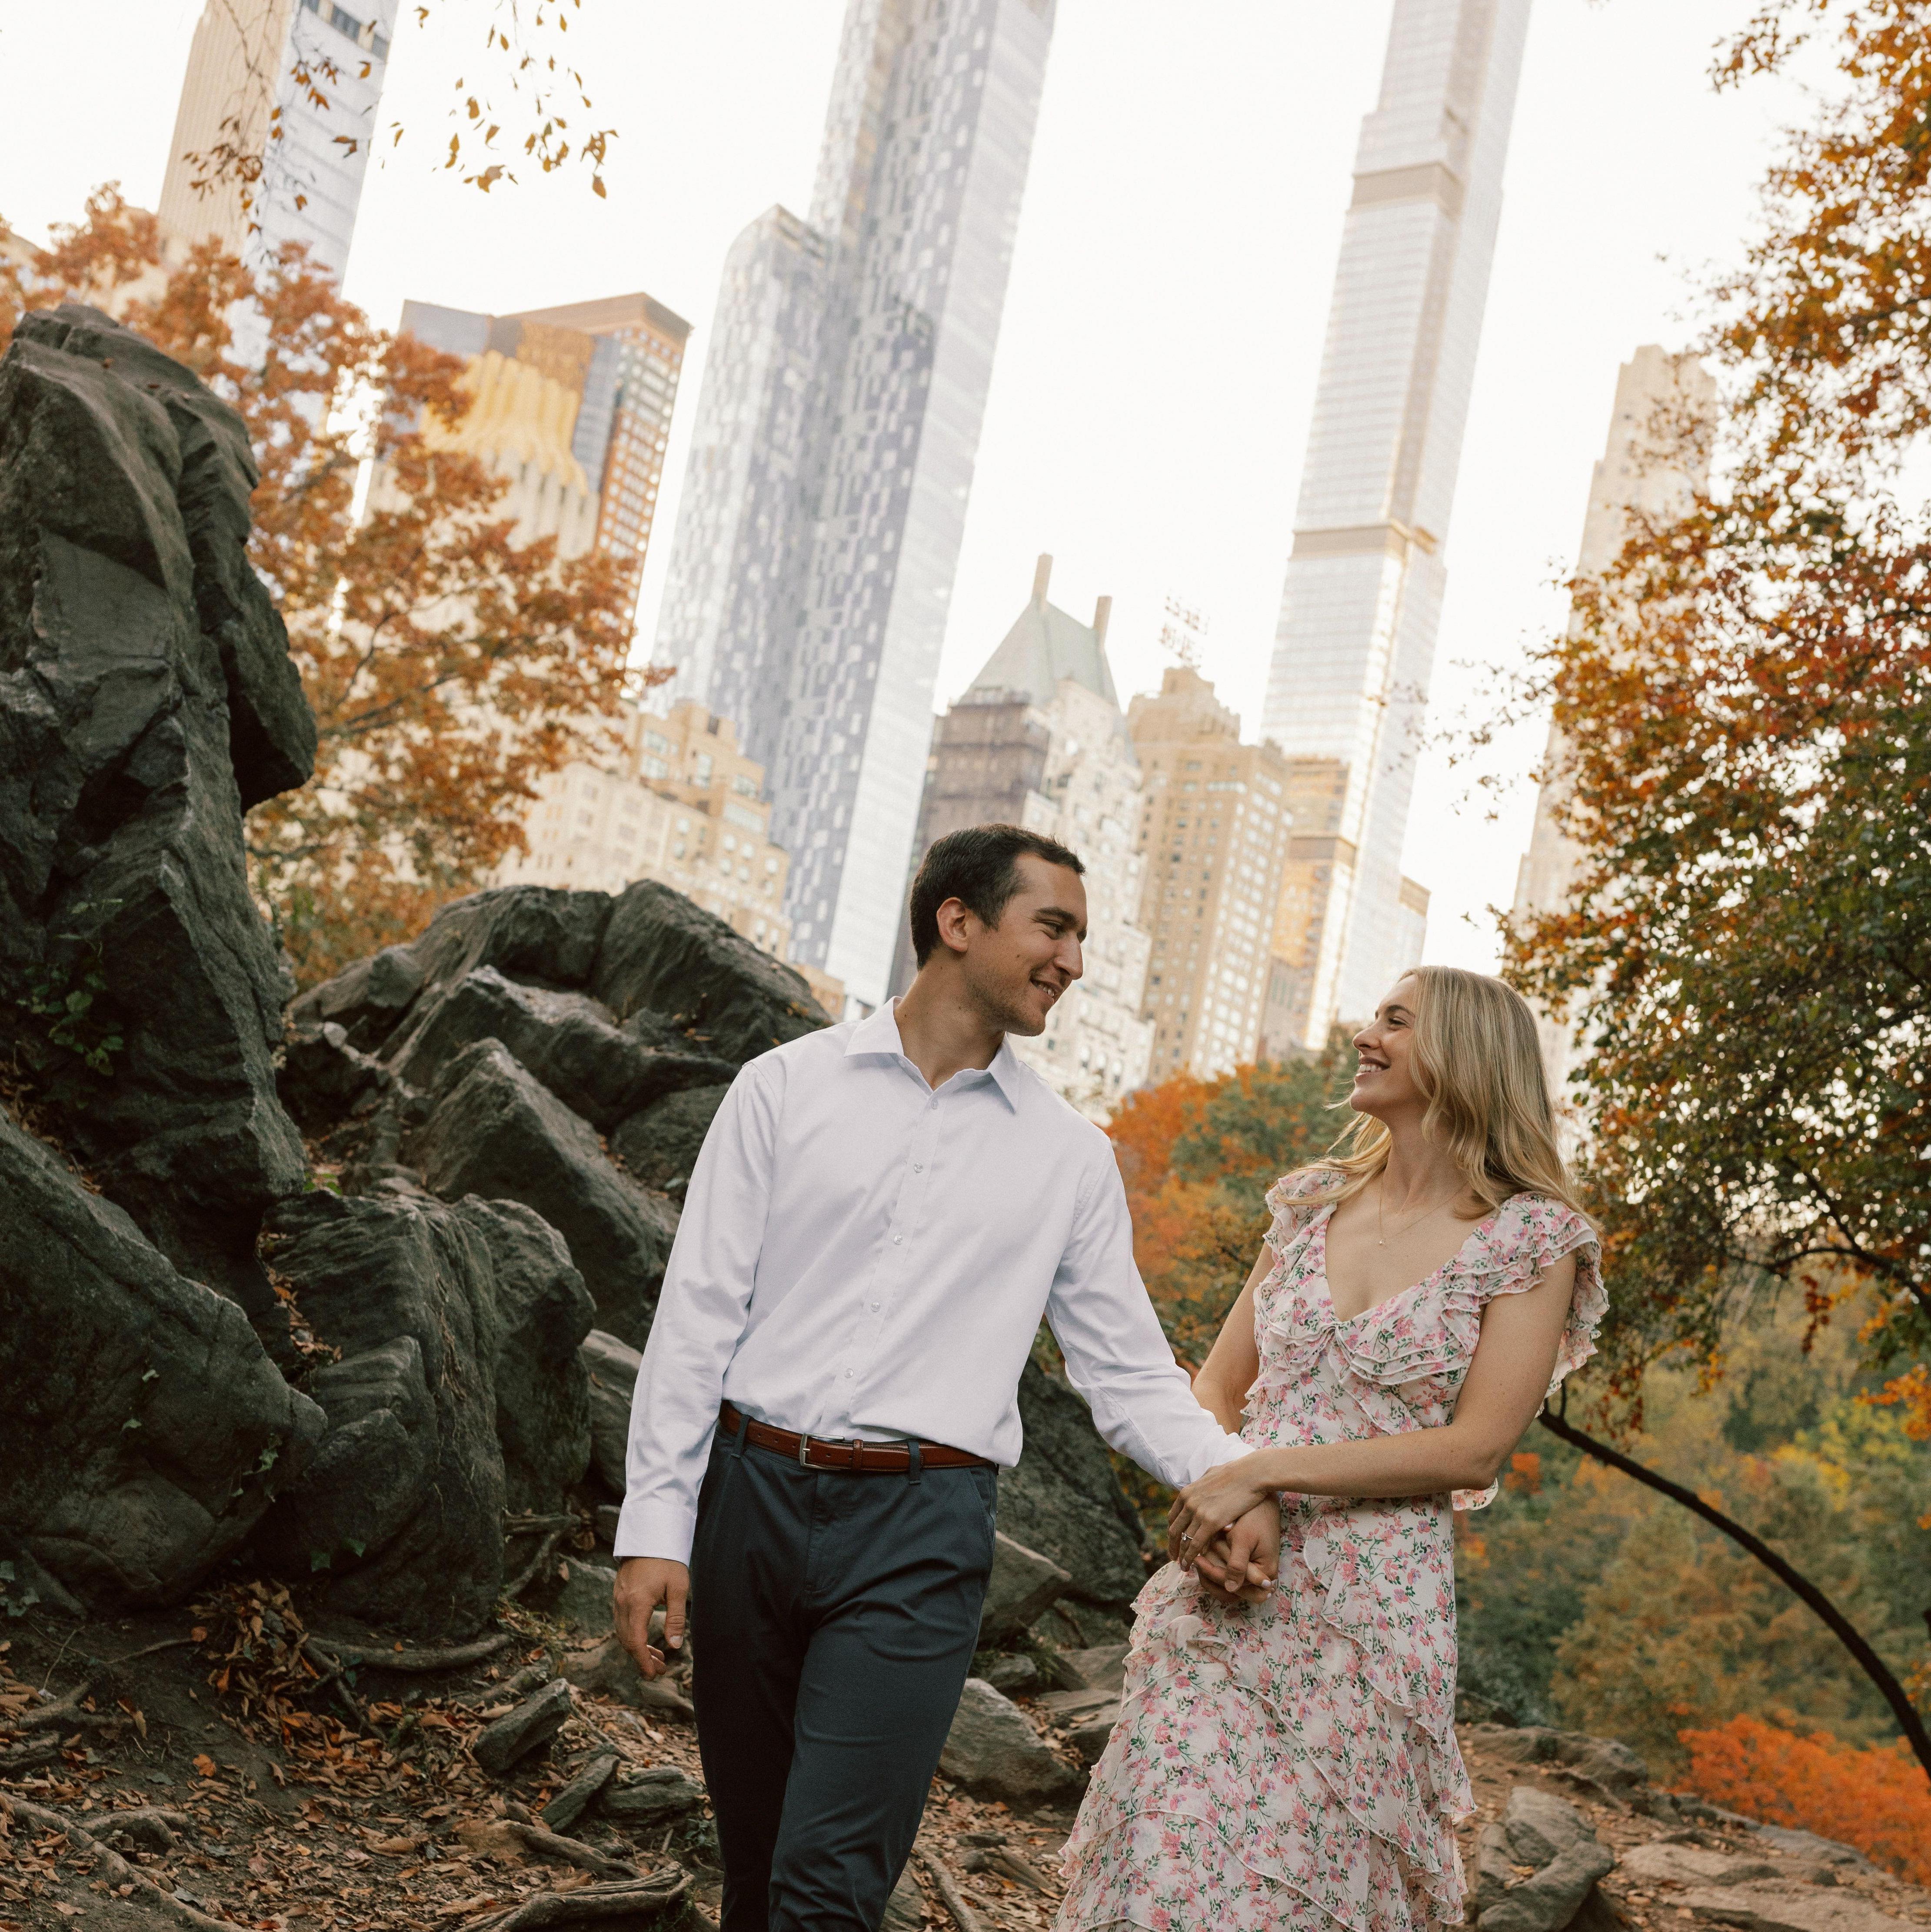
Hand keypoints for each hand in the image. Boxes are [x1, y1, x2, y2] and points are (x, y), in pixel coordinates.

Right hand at [615, 1558, 688, 1678]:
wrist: (651, 1536)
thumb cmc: (667, 1560)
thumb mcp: (678, 1588)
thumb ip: (676, 1618)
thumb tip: (675, 1646)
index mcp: (637, 1604)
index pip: (636, 1642)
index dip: (644, 1662)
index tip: (654, 1675)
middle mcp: (622, 1604)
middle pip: (627, 1641)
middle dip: (642, 1659)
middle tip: (660, 1669)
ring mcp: (618, 1599)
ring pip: (622, 1633)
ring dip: (637, 1648)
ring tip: (657, 1657)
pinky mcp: (618, 1595)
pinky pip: (621, 1622)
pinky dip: (632, 1635)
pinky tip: (646, 1638)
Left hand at [1168, 1452, 1276, 1564]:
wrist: (1250, 1474)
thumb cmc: (1237, 1473)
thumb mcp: (1212, 1474)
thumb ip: (1204, 1482)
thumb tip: (1203, 1481)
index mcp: (1187, 1492)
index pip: (1174, 1517)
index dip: (1173, 1531)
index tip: (1175, 1540)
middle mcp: (1188, 1502)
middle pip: (1175, 1530)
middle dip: (1173, 1546)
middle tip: (1174, 1557)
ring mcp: (1198, 1512)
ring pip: (1184, 1539)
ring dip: (1182, 1555)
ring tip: (1183, 1566)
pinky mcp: (1210, 1522)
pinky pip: (1196, 1544)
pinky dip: (1191, 1556)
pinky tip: (1191, 1564)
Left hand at [1185, 1500, 1280, 1602]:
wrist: (1262, 1503)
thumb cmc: (1254, 1518)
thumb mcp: (1244, 1540)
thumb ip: (1237, 1565)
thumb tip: (1230, 1589)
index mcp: (1266, 1574)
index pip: (1236, 1587)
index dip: (1214, 1575)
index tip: (1196, 1560)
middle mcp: (1261, 1579)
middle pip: (1231, 1593)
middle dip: (1211, 1578)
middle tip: (1194, 1561)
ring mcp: (1253, 1574)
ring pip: (1227, 1586)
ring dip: (1211, 1574)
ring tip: (1197, 1558)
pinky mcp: (1246, 1566)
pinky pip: (1228, 1575)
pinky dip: (1215, 1567)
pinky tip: (1203, 1556)